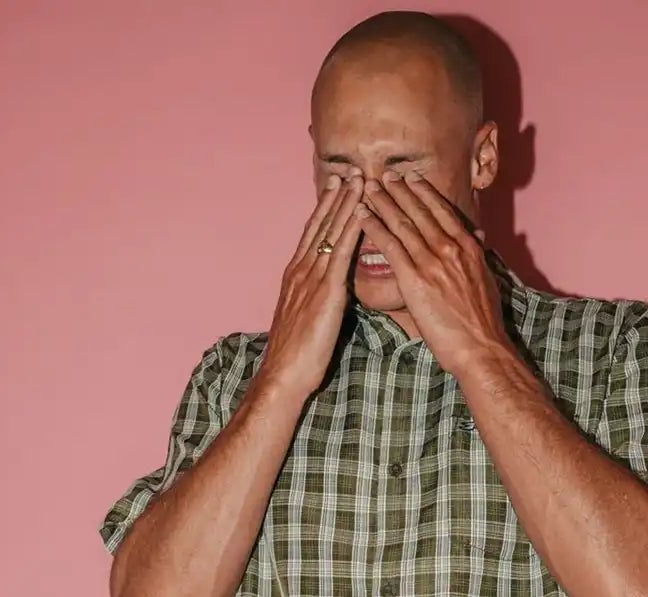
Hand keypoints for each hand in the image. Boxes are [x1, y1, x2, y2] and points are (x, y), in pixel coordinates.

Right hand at [259, 176, 363, 399]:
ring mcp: (312, 278)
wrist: (283, 374)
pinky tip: (363, 212)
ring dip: (347, 204)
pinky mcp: (326, 291)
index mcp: (295, 276)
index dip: (325, 210)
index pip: (312, 235)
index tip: (336, 188)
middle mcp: (301, 271)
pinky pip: (342, 253)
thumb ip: (317, 300)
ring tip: (359, 180)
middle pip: (321, 225)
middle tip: (349, 171)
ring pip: (332, 232)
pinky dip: (352, 229)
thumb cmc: (295, 358)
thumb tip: (331, 294)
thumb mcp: (306, 320)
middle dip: (336, 197)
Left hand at [356, 174, 507, 376]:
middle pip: (419, 211)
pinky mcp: (414, 279)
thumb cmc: (483, 323)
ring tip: (367, 187)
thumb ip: (477, 258)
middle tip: (382, 175)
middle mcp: (449, 247)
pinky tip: (361, 215)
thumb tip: (478, 241)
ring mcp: (431, 261)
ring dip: (382, 202)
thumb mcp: (487, 281)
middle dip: (399, 190)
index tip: (411, 179)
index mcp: (468, 247)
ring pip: (402, 222)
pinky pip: (389, 245)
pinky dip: (373, 226)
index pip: (442, 211)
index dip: (424, 193)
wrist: (481, 348)